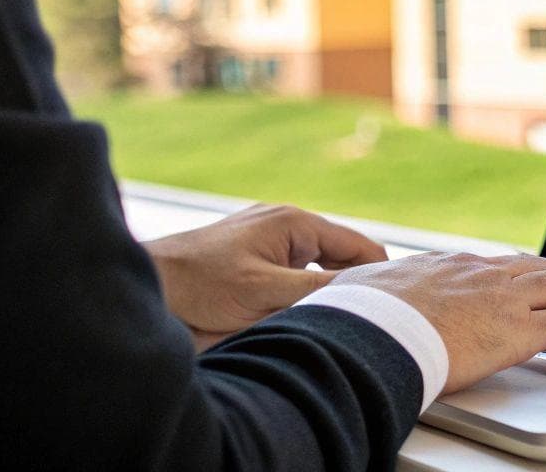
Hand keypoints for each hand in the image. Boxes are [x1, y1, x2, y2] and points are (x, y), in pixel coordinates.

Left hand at [144, 203, 388, 350]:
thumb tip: (364, 295)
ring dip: (328, 294)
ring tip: (341, 323)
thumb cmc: (199, 283)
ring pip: (319, 270)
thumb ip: (315, 290)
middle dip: (355, 286)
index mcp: (295, 222)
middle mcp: (286, 226)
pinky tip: (307, 319)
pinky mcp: (255, 261)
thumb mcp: (264, 290)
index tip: (398, 304)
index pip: (359, 246)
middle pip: (342, 257)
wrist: (147, 285)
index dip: (380, 274)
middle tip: (371, 321)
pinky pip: (296, 277)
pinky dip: (306, 296)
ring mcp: (269, 241)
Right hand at [332, 252, 545, 394]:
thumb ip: (369, 288)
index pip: (500, 264)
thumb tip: (348, 292)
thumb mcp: (363, 288)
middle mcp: (482, 273)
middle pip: (541, 267)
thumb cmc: (360, 316)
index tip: (531, 291)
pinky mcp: (515, 329)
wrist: (370, 332)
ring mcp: (502, 298)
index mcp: (450, 265)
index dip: (523, 277)